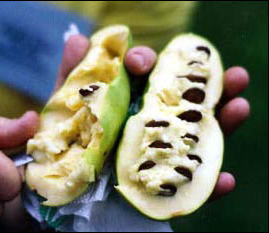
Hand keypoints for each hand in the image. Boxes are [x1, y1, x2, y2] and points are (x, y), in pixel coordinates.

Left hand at [55, 35, 249, 200]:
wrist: (67, 200)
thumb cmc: (65, 155)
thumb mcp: (63, 118)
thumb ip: (69, 83)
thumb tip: (76, 40)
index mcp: (126, 104)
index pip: (141, 77)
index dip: (144, 63)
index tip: (141, 64)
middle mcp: (148, 126)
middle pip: (182, 104)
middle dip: (206, 88)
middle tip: (231, 75)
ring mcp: (159, 155)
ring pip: (197, 138)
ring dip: (222, 123)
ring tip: (239, 108)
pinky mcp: (165, 187)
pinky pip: (192, 186)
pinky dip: (210, 184)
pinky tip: (225, 179)